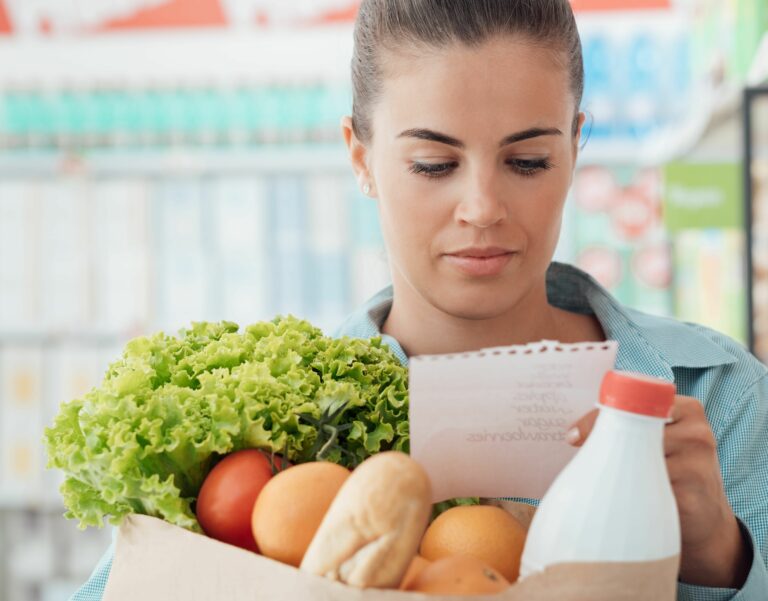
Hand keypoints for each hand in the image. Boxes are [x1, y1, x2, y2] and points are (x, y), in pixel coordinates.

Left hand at [567, 395, 751, 588]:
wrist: (706, 519)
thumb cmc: (672, 470)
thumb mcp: (661, 440)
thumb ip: (634, 424)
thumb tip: (576, 431)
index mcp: (687, 409)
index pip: (635, 402)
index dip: (601, 416)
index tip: (574, 435)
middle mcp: (696, 432)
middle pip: (634, 429)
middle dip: (603, 442)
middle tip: (581, 456)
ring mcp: (697, 464)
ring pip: (637, 461)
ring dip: (614, 472)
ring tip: (605, 480)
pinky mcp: (692, 496)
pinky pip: (647, 490)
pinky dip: (628, 494)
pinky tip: (626, 500)